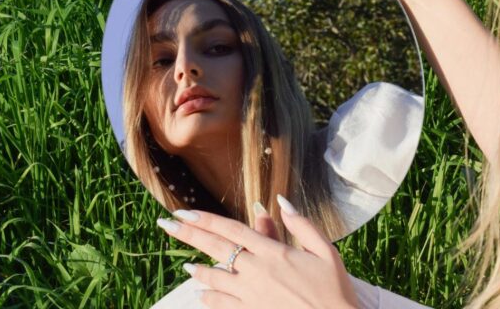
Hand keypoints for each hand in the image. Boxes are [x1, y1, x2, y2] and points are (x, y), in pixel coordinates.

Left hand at [156, 195, 358, 308]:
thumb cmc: (334, 288)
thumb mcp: (325, 250)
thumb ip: (301, 224)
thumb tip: (280, 201)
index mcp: (273, 251)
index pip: (231, 229)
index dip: (205, 220)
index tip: (184, 212)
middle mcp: (257, 270)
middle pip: (215, 247)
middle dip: (187, 234)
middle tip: (165, 225)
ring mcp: (251, 294)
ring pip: (214, 278)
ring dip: (198, 270)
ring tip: (186, 266)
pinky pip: (222, 304)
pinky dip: (209, 297)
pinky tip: (201, 293)